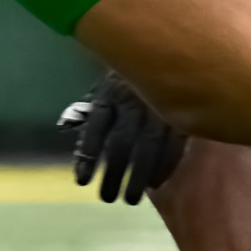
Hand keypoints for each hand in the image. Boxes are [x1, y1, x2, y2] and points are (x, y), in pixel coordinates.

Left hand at [59, 73, 185, 204]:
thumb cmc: (133, 75)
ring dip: (138, 176)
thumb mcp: (112, 83)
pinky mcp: (182, 114)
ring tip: (130, 199)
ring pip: (147, 147)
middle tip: (106, 198)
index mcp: (112, 91)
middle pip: (120, 142)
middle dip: (113, 173)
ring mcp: (159, 107)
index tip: (81, 181)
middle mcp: (134, 99)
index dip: (88, 154)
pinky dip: (164, 166)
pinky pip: (173, 145)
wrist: (173, 51)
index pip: (96, 126)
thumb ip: (96, 106)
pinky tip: (156, 183)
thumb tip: (68, 125)